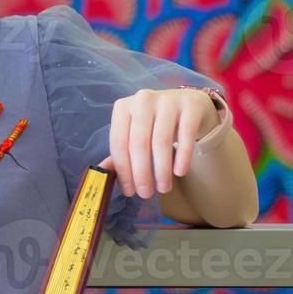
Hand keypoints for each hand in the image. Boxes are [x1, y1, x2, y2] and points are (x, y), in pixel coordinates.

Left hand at [98, 88, 219, 198]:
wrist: (190, 103)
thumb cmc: (156, 122)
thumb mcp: (136, 132)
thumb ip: (122, 150)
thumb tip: (104, 173)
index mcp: (123, 107)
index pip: (118, 142)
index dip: (122, 169)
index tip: (128, 191)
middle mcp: (143, 99)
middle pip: (138, 143)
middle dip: (141, 173)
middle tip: (145, 194)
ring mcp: (167, 99)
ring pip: (161, 141)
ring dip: (161, 169)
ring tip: (163, 188)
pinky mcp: (190, 104)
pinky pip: (185, 134)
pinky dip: (182, 156)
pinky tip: (180, 172)